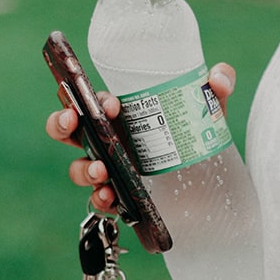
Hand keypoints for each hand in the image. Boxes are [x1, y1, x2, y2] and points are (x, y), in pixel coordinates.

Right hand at [44, 63, 237, 212]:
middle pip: (68, 130)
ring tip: (102, 172)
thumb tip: (218, 78)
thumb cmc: (199, 134)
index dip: (92, 99)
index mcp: (121, 114)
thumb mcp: (210, 107)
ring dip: (84, 168)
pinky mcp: (121, 196)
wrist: (212, 181)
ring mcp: (112, 169)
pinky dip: (100, 200)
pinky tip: (109, 198)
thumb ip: (218, 85)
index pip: (93, 101)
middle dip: (61, 123)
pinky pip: (100, 200)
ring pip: (79, 167)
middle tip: (72, 121)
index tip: (112, 105)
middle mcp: (109, 140)